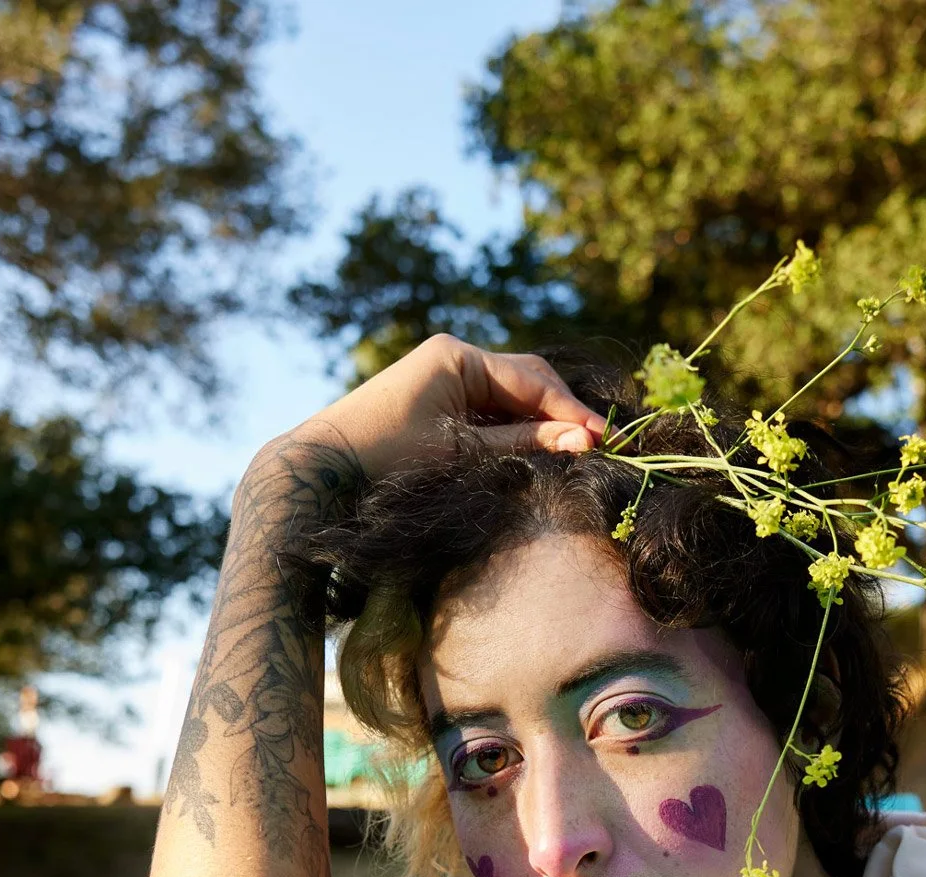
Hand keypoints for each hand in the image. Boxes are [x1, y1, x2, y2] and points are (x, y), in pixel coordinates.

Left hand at [305, 335, 609, 476]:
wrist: (321, 469)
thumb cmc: (387, 459)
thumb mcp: (462, 453)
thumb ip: (524, 444)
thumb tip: (583, 441)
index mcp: (458, 357)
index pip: (532, 381)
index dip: (571, 412)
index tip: (604, 438)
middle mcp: (454, 357)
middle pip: (526, 382)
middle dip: (561, 414)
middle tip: (595, 446)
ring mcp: (445, 377)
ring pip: (510, 398)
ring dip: (539, 424)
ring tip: (572, 453)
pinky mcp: (438, 400)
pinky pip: (488, 411)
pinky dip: (513, 430)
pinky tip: (534, 452)